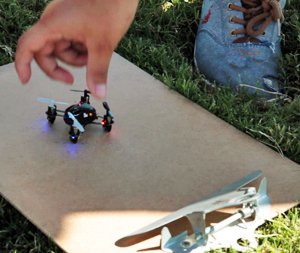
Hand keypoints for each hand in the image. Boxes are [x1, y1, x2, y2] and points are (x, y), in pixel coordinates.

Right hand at [15, 0, 138, 97]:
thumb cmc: (111, 7)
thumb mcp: (103, 45)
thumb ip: (97, 71)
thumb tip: (97, 93)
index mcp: (53, 24)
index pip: (28, 45)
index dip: (23, 64)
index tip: (26, 80)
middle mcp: (54, 21)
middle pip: (45, 51)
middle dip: (58, 67)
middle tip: (71, 80)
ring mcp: (64, 20)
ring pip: (61, 48)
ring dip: (74, 58)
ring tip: (93, 55)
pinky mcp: (73, 20)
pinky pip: (70, 40)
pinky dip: (80, 49)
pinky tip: (94, 47)